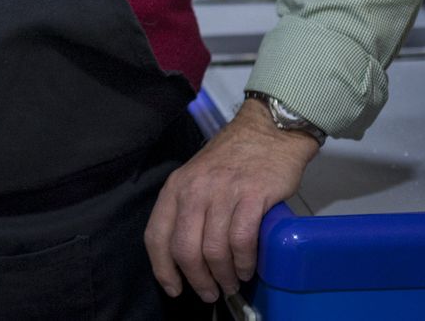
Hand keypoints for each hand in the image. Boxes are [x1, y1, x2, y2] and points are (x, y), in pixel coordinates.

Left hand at [143, 99, 318, 302]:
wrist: (267, 130)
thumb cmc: (232, 159)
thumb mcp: (197, 178)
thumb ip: (188, 209)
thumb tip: (186, 255)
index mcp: (176, 188)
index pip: (156, 235)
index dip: (162, 268)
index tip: (174, 288)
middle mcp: (194, 190)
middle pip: (185, 249)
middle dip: (197, 280)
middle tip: (210, 293)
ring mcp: (223, 192)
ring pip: (214, 249)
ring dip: (223, 275)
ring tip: (232, 283)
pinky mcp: (253, 196)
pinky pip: (242, 240)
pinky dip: (244, 262)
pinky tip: (247, 268)